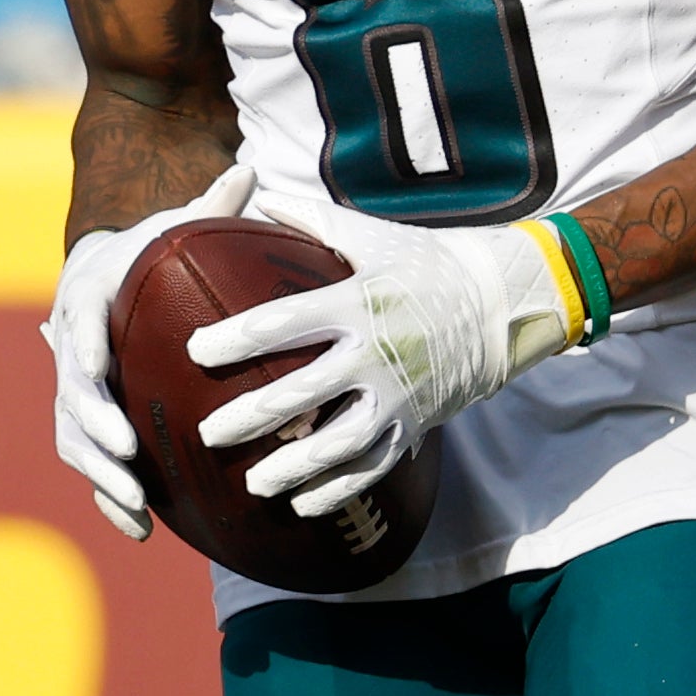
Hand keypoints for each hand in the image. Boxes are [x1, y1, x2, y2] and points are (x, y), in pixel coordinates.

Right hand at [41, 166, 258, 539]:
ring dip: (103, 475)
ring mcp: (77, 397)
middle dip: (96, 429)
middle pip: (72, 399)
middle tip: (126, 452)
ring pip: (76, 442)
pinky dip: (113, 501)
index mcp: (88, 304)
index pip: (78, 330)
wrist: (104, 280)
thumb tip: (247, 170)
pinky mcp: (92, 430)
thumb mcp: (172, 228)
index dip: (83, 351)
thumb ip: (208, 208)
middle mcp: (74, 355)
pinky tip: (143, 529)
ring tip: (137, 502)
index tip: (97, 370)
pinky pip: (94, 471)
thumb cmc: (149, 254)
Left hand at [191, 200, 577, 514]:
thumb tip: (256, 192)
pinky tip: (301, 504)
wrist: (500, 304)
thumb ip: (312, 219)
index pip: (283, 322)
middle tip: (208, 432)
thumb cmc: (426, 263)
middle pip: (301, 391)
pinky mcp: (414, 423)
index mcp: (356, 302)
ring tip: (252, 483)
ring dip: (291, 467)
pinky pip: (372, 465)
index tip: (195, 352)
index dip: (235, 339)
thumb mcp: (372, 235)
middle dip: (249, 415)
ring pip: (337, 442)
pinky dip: (337, 489)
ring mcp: (396, 394)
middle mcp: (374, 353)